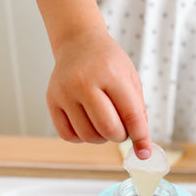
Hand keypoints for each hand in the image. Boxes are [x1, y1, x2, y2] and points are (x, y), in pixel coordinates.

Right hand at [47, 28, 151, 158]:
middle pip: (107, 129)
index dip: (140, 137)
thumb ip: (138, 113)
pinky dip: (82, 137)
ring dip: (101, 137)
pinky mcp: (51, 101)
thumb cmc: (108, 63)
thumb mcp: (130, 80)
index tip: (144, 152)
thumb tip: (142, 149)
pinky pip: (68, 136)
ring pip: (88, 136)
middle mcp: (84, 82)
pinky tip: (87, 123)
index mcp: (110, 73)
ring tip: (104, 122)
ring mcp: (64, 92)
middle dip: (119, 136)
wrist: (78, 43)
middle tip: (121, 128)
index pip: (130, 115)